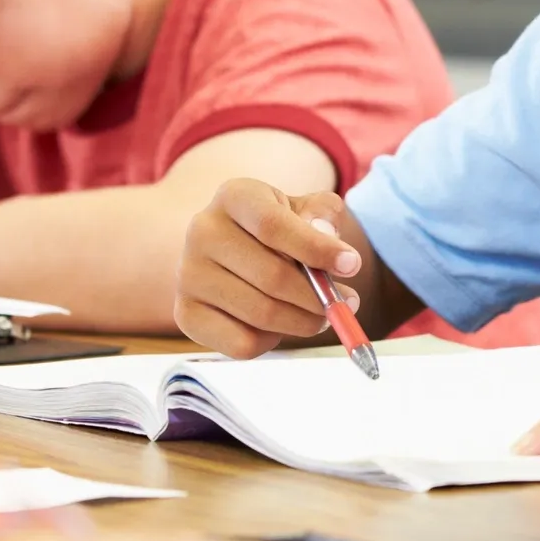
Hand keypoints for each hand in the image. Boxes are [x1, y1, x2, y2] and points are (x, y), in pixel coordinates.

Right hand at [175, 179, 360, 357]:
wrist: (237, 247)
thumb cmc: (281, 228)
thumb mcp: (306, 208)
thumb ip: (322, 215)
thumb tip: (326, 237)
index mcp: (234, 197)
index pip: (273, 226)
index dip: (317, 250)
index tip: (353, 266)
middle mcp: (202, 232)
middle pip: (271, 277)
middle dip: (319, 297)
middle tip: (347, 304)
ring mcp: (188, 275)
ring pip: (261, 314)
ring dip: (304, 322)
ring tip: (323, 315)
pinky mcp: (186, 315)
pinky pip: (242, 344)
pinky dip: (273, 341)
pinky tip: (281, 325)